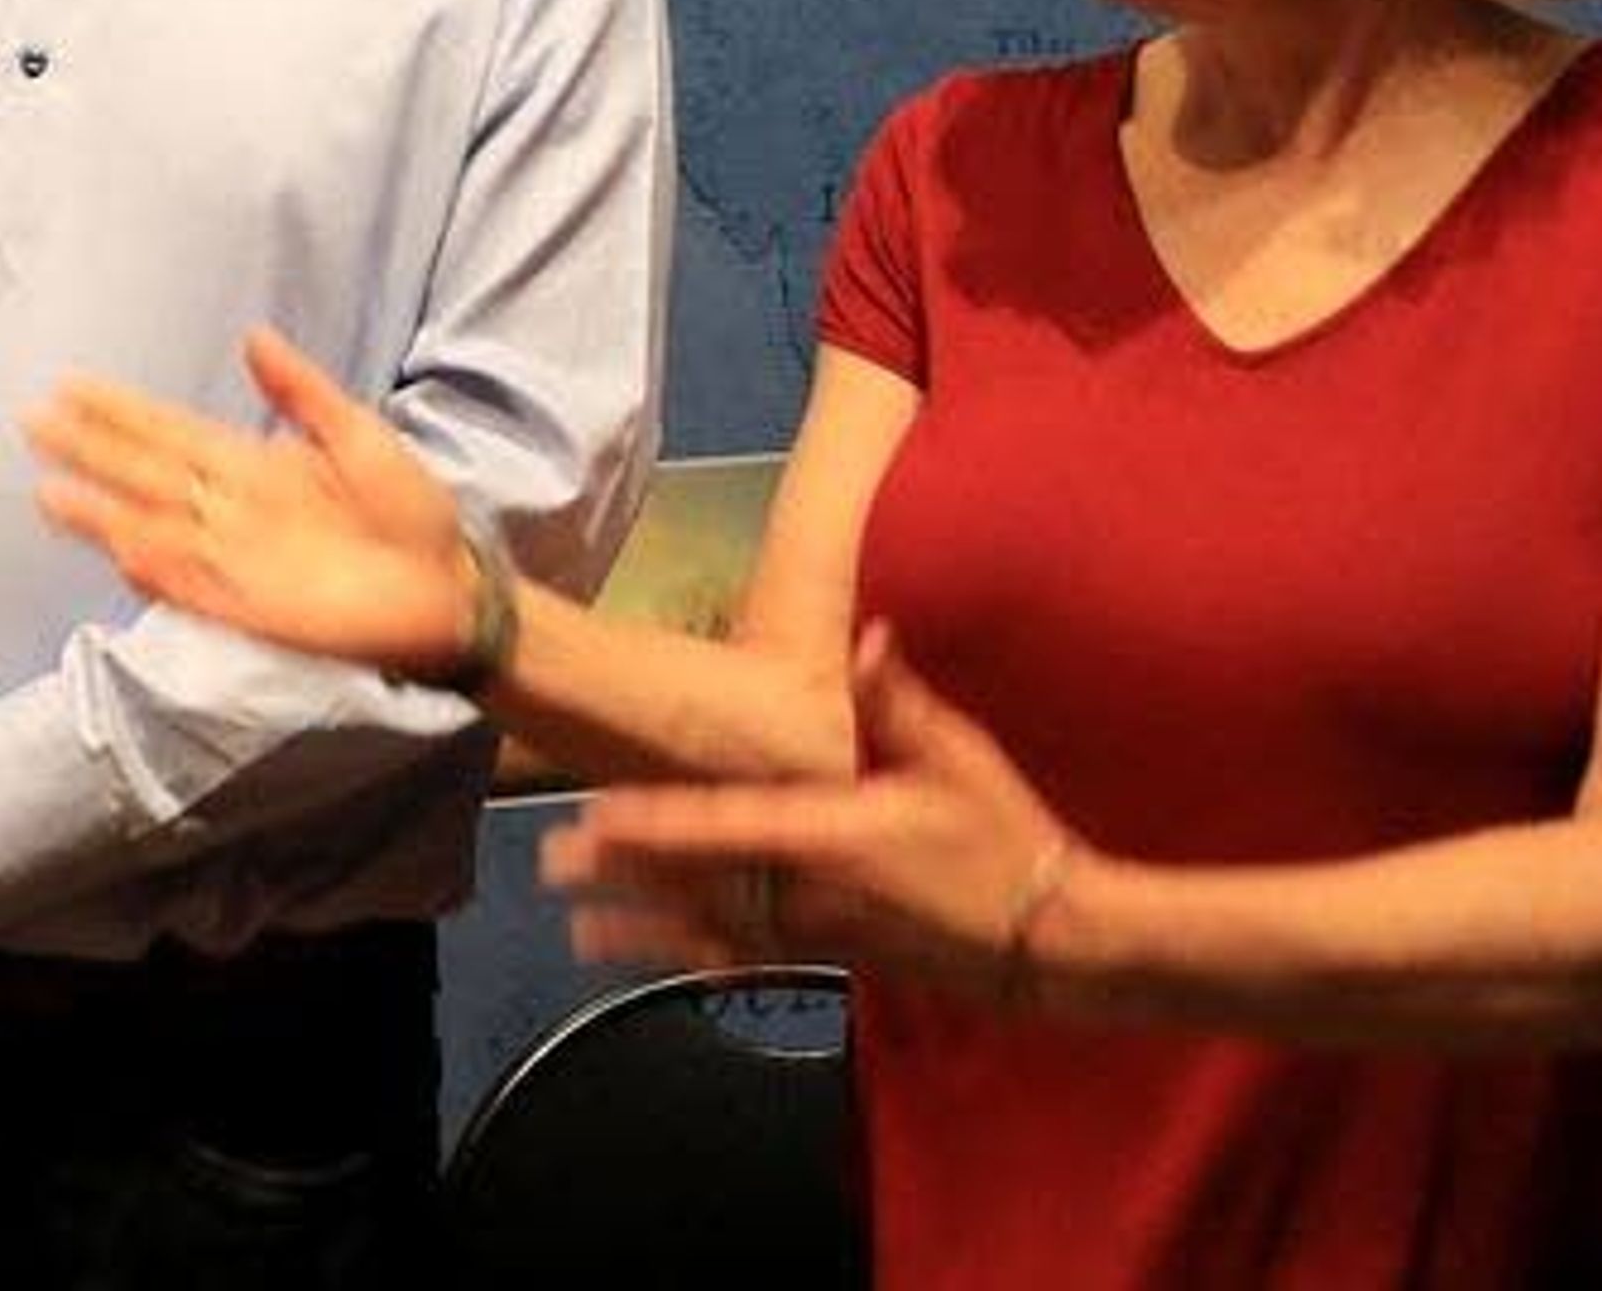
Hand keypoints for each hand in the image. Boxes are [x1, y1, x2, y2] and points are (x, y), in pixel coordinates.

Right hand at [29, 326, 477, 678]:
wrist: (451, 587)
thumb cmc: (411, 513)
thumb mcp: (359, 435)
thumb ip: (302, 393)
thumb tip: (253, 336)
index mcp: (253, 466)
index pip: (170, 433)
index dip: (121, 412)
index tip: (71, 386)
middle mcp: (232, 511)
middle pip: (147, 475)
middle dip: (92, 450)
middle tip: (34, 422)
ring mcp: (238, 561)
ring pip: (155, 530)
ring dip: (104, 515)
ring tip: (49, 493)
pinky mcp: (255, 608)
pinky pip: (195, 588)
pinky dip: (159, 571)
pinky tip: (121, 550)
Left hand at [542, 622, 1085, 993]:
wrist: (1050, 938)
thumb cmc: (1004, 837)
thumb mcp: (961, 758)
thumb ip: (902, 702)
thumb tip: (874, 636)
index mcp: (834, 834)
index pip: (727, 826)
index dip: (658, 824)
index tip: (597, 816)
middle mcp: (814, 892)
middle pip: (699, 882)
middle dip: (625, 876)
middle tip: (551, 866)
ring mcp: (821, 935)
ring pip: (714, 929)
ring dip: (644, 928)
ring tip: (578, 929)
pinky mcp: (835, 962)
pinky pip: (752, 962)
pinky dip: (698, 960)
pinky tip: (661, 964)